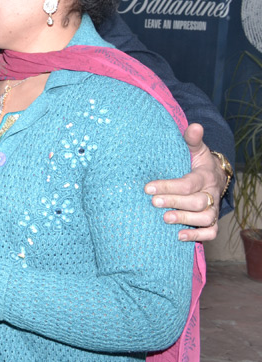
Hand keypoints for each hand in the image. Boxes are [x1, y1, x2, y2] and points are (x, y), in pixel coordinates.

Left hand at [145, 123, 223, 242]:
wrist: (213, 176)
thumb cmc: (197, 162)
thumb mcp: (195, 149)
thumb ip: (191, 139)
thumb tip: (194, 125)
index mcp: (204, 176)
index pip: (188, 183)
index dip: (169, 186)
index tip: (148, 187)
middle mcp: (211, 194)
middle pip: (196, 201)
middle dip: (175, 202)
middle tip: (153, 202)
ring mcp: (212, 209)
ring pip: (205, 218)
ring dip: (185, 220)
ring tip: (165, 219)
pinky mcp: (211, 222)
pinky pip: (210, 232)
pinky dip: (197, 236)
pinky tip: (179, 236)